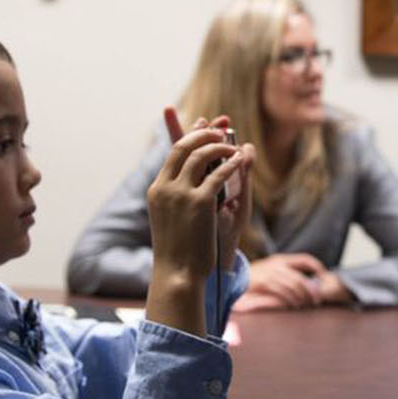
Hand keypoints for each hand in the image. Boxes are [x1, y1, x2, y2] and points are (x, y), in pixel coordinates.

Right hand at [163, 110, 254, 264]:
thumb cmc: (178, 250)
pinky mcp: (200, 202)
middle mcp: (165, 187)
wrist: (178, 274)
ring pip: (201, 155)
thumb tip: (191, 182)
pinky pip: (219, 174)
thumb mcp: (173, 218)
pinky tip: (240, 159)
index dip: (190, 135)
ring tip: (233, 146)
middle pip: (183, 146)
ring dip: (219, 146)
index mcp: (157, 190)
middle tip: (221, 131)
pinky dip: (232, 163)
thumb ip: (180, 195)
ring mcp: (181, 194)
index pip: (172, 153)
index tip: (203, 125)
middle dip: (203, 134)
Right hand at [247, 253, 329, 307]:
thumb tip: (305, 283)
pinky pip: (282, 292)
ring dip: (302, 297)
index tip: (324, 276)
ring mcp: (270, 273)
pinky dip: (290, 299)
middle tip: (317, 300)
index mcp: (281, 259)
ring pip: (293, 285)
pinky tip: (294, 305)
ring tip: (307, 304)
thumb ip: (285, 272)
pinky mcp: (264, 283)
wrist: (234, 278)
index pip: (305, 259)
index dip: (317, 266)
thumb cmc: (255, 277)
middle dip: (311, 290)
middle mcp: (277, 265)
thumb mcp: (271, 269)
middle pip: (300, 277)